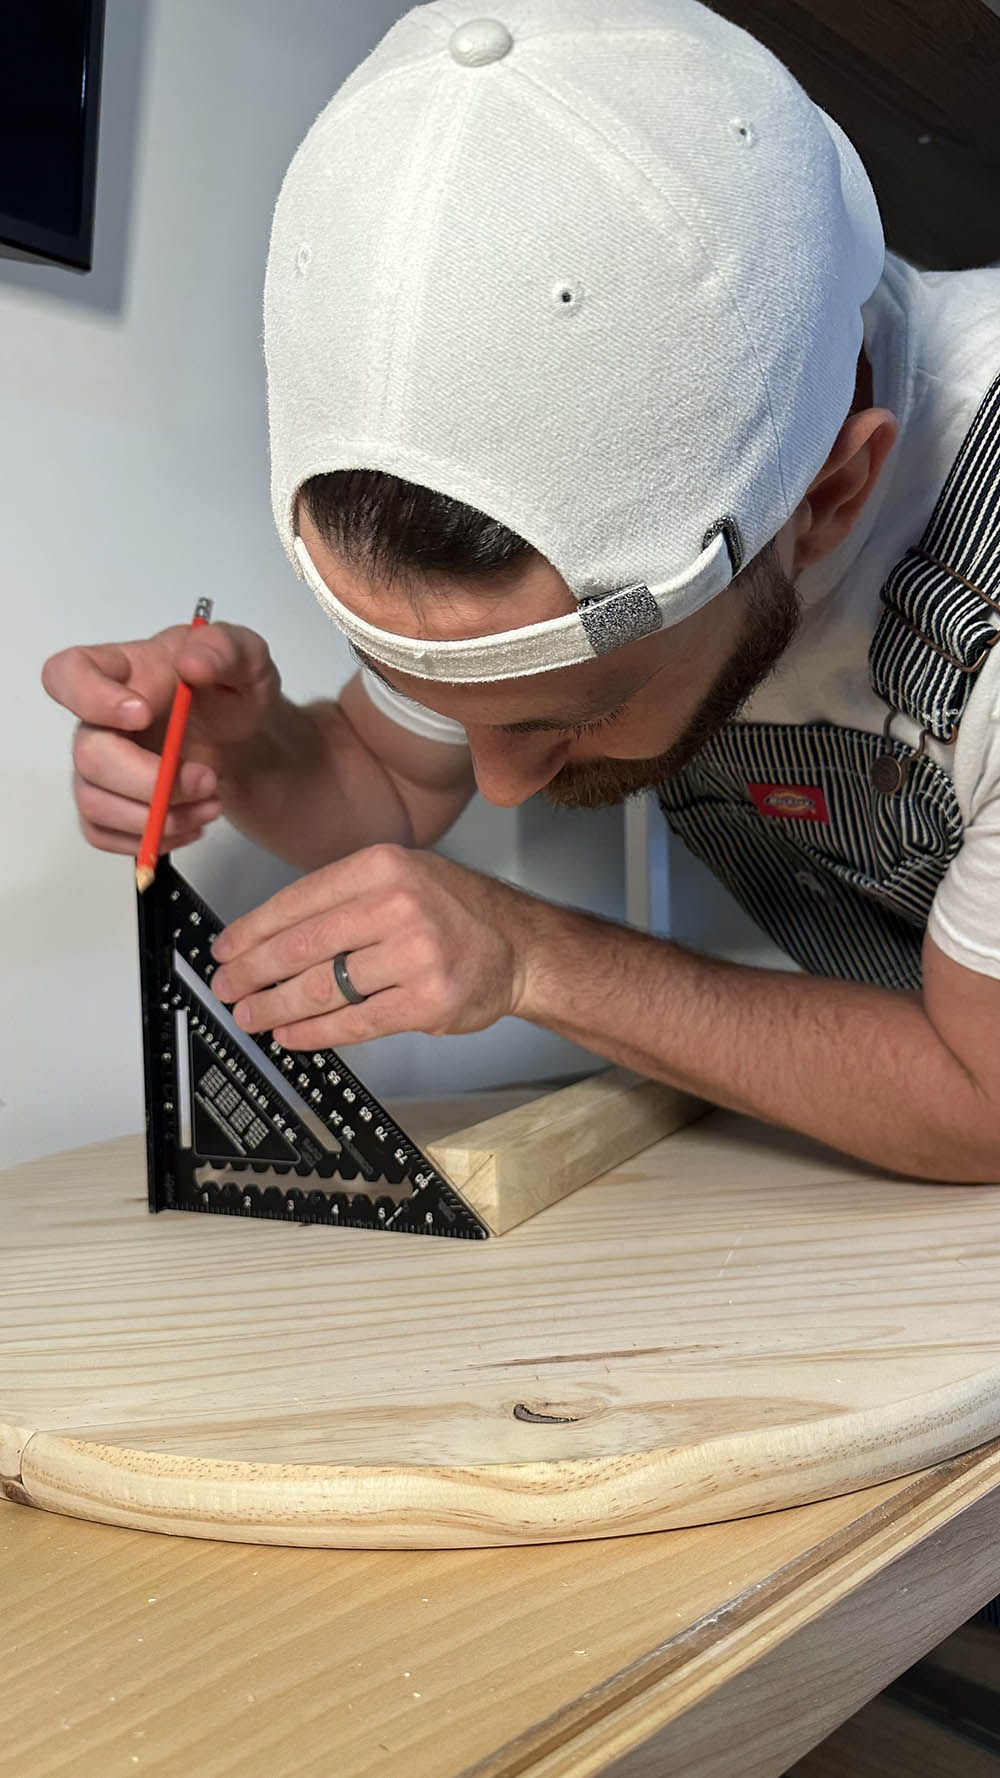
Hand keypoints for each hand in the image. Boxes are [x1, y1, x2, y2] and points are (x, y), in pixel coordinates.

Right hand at [41, 622, 281, 856]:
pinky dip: (153, 839)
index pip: (67, 674)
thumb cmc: (230, 690)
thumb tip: (191, 664)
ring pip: (96, 805)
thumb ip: (223, 649)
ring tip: (211, 803)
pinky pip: (105, 834)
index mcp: (120, 670)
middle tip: (206, 779)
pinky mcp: (110, 803)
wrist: (242, 735)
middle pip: (89, 757)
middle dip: (151, 781)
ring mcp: (100, 765)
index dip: (90, 697)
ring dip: (159, 818)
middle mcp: (98, 719)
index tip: (142, 712)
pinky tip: (192, 822)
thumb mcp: (245, 657)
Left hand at [209, 843, 539, 1047]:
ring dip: (275, 1007)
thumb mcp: (404, 876)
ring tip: (250, 1015)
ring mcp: (415, 955)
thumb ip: (345, 898)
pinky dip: (314, 1032)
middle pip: (302, 946)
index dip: (252, 931)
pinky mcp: (426, 1001)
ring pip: (322, 987)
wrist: (522, 947)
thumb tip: (271, 935)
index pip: (299, 901)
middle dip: (253, 972)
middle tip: (227, 988)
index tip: (226, 950)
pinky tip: (291, 1034)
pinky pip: (354, 1022)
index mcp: (384, 867)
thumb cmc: (456, 912)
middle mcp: (398, 905)